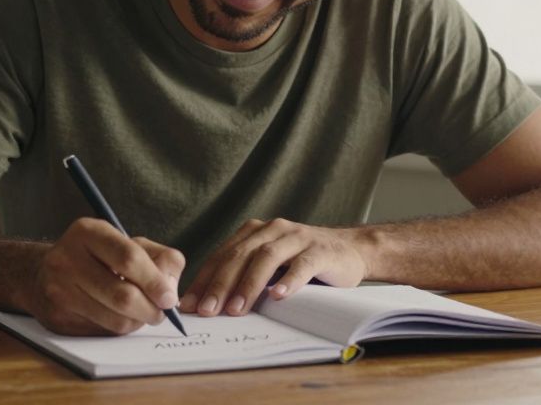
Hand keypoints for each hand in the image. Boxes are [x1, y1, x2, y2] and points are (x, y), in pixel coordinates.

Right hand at [19, 217, 184, 335]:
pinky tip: (118, 316)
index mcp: (87, 232)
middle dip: (151, 309)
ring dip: (138, 321)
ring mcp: (59, 290)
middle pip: (123, 295)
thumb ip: (158, 257)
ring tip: (142, 313)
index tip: (169, 298)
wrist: (40, 273)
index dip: (154, 281)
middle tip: (161, 312)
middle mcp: (67, 259)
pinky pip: (103, 331)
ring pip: (115, 319)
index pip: (128, 258)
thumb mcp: (125, 242)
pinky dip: (120, 327)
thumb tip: (170, 289)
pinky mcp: (58, 318)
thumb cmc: (95, 256)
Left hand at [179, 218, 368, 316]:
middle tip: (208, 310)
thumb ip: (246, 275)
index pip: (224, 255)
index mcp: (256, 232)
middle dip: (221, 284)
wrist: (351, 250)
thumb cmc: (303, 262)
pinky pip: (302, 265)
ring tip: (236, 308)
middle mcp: (274, 229)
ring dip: (249, 284)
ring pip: (267, 258)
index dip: (205, 279)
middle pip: (241, 255)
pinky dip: (289, 280)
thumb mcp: (271, 265)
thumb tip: (211, 304)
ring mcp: (298, 238)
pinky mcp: (321, 251)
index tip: (190, 305)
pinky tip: (278, 296)